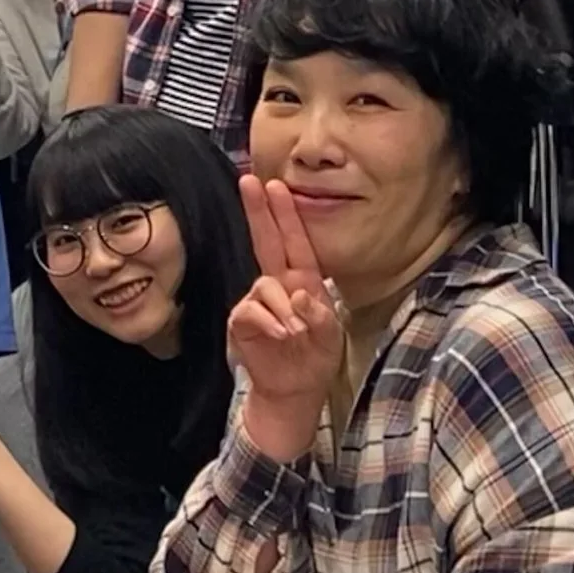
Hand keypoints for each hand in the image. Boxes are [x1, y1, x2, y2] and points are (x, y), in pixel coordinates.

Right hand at [227, 176, 340, 462]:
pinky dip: (268, 322)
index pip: (293, 241)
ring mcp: (258, 301)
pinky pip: (250, 310)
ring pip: (264, 285)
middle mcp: (279, 285)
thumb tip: (297, 293)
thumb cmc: (315, 358)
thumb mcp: (331, 336)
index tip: (274, 185)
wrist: (294, 392)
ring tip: (295, 333)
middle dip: (259, 211)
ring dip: (283, 307)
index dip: (284, 214)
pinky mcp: (242, 321)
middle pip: (267, 241)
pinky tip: (280, 335)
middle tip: (250, 181)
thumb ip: (320, 313)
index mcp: (304, 281)